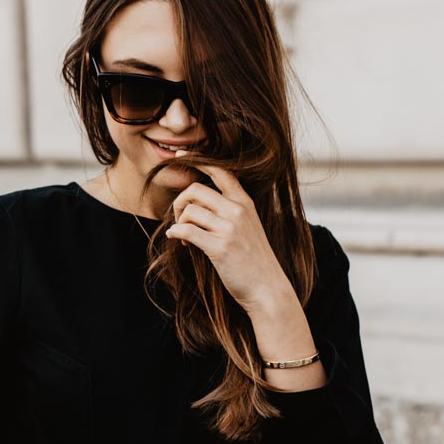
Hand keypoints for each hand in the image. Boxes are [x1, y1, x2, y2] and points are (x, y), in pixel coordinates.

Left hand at [164, 160, 294, 314]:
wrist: (268, 288)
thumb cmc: (254, 259)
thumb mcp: (248, 226)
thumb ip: (230, 211)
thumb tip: (198, 203)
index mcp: (245, 202)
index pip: (220, 171)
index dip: (197, 160)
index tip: (179, 155)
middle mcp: (238, 210)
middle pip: (195, 189)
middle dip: (180, 203)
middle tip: (181, 220)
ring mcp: (229, 228)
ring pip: (189, 211)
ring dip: (179, 223)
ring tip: (184, 237)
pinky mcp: (219, 247)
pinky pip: (186, 230)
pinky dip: (176, 234)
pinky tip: (177, 240)